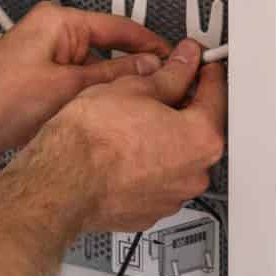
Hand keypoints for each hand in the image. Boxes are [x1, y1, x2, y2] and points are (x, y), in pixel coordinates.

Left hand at [0, 3, 170, 158]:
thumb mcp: (67, 86)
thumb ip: (113, 76)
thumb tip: (147, 68)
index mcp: (58, 22)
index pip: (119, 26)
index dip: (151, 45)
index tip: (174, 60)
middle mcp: (51, 38)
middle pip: (107, 51)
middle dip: (132, 72)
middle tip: (160, 89)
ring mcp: (44, 64)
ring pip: (93, 76)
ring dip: (109, 93)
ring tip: (131, 111)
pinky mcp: (37, 89)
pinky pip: (76, 93)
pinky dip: (90, 105)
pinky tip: (102, 123)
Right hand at [28, 41, 228, 231]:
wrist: (60, 183)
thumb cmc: (91, 141)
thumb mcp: (134, 88)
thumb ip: (170, 74)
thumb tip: (183, 63)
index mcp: (201, 138)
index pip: (216, 93)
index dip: (203, 71)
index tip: (196, 63)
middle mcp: (194, 173)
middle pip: (199, 130)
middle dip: (182, 108)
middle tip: (158, 90)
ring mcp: (172, 197)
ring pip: (176, 158)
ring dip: (162, 140)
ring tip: (131, 124)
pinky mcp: (149, 212)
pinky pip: (156, 181)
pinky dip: (146, 166)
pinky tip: (123, 152)